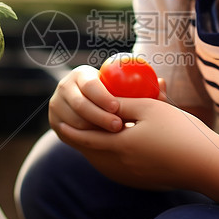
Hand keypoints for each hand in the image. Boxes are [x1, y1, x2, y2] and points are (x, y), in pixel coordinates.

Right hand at [48, 65, 167, 134]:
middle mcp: (65, 87)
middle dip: (98, 116)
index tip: (118, 108)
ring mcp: (57, 105)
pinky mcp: (56, 122)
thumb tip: (162, 83)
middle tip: (119, 127)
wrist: (92, 109)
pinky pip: (69, 134)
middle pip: (79, 104)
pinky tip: (102, 144)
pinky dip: (85, 139)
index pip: (89, 84)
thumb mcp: (126, 90)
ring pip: (74, 121)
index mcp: (81, 74)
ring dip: (93, 130)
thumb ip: (144, 88)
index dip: (102, 96)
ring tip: (113, 137)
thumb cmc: (116, 95)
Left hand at [56, 97, 218, 190]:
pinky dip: (112, 158)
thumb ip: (123, 103)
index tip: (60, 122)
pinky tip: (118, 149)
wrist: (205, 164)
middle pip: (91, 152)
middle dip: (81, 139)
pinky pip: (118, 170)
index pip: (84, 138)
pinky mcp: (141, 184)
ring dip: (97, 150)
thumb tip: (104, 97)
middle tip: (72, 127)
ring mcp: (130, 178)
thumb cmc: (179, 131)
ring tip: (93, 137)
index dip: (71, 130)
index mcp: (118, 145)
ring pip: (104, 162)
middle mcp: (120, 166)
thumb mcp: (150, 108)